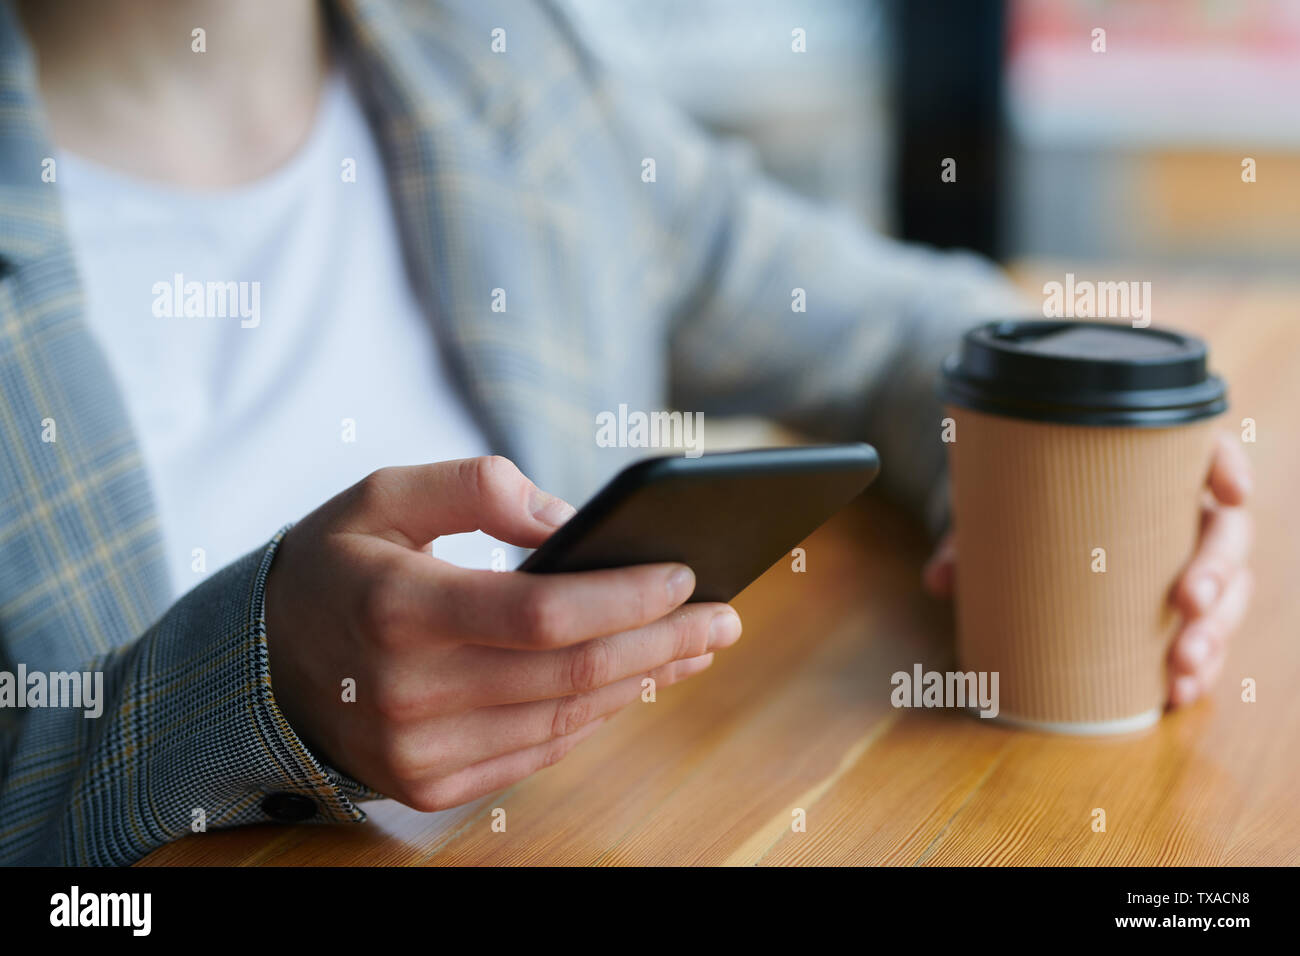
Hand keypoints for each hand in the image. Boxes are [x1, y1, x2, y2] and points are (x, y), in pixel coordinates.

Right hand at [264, 456, 741, 809]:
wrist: (260, 663)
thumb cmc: (334, 563)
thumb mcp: (384, 493)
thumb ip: (475, 486)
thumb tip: (568, 521)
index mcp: (395, 607)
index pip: (542, 613)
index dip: (626, 597)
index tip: (686, 573)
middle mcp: (405, 692)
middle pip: (571, 673)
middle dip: (662, 643)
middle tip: (724, 617)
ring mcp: (417, 751)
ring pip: (565, 719)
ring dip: (642, 682)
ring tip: (697, 646)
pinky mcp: (428, 784)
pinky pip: (539, 752)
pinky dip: (596, 716)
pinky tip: (634, 682)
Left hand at [922, 431, 1252, 707]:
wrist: (1016, 531)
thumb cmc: (1020, 509)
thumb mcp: (993, 513)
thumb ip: (968, 542)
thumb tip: (939, 580)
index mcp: (1146, 468)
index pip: (1203, 451)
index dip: (1227, 466)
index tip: (1229, 493)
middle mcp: (1179, 514)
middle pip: (1226, 535)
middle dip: (1217, 572)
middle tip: (1189, 602)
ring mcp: (1187, 563)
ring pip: (1229, 594)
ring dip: (1215, 632)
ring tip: (1181, 667)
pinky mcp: (1179, 612)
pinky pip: (1207, 638)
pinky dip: (1199, 669)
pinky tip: (1180, 693)